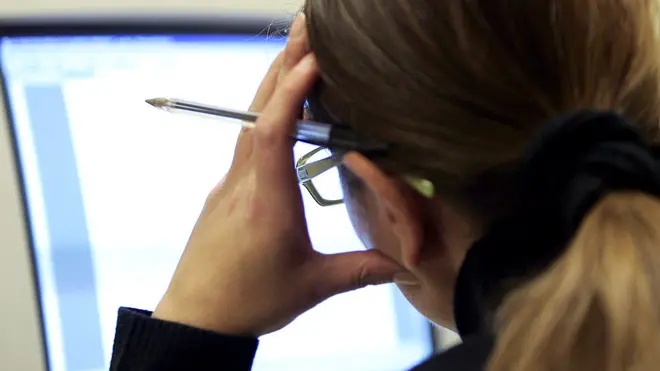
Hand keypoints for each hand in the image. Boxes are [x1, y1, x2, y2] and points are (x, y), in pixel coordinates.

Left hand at [152, 15, 401, 336]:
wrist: (197, 318)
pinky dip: (263, 113)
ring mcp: (229, 185)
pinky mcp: (224, 193)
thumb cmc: (250, 301)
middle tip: (305, 28)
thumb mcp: (313, 287)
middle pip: (259, 112)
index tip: (312, 60)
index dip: (292, 92)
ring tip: (295, 54)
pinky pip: (244, 141)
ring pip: (248, 123)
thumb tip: (404, 267)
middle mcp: (244, 185)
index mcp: (268, 203)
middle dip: (283, 66)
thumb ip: (361, 271)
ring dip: (271, 85)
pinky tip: (276, 108)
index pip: (276, 133)